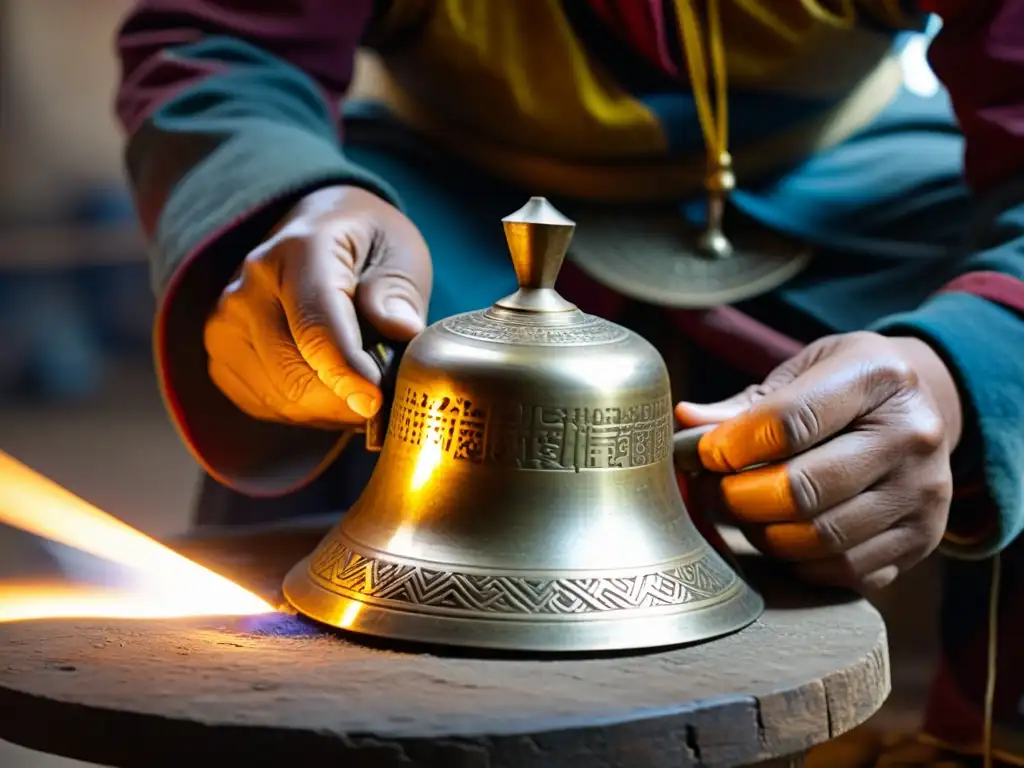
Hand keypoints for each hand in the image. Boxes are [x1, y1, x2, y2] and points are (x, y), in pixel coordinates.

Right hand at [204, 186, 431, 428]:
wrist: (315, 230)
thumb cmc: (364, 245)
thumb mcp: (400, 252)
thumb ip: (398, 293)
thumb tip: (400, 331)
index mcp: (300, 251)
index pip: (316, 326)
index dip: (346, 373)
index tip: (374, 402)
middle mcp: (249, 286)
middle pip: (294, 374)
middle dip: (346, 401)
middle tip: (387, 399)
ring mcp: (226, 323)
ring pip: (281, 399)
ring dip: (330, 410)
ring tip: (361, 388)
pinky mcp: (220, 354)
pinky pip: (266, 406)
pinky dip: (306, 412)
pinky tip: (330, 390)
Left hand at [675, 331, 962, 591]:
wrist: (922, 408)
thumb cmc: (844, 388)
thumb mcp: (802, 372)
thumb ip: (746, 405)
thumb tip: (686, 423)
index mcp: (878, 377)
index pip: (790, 422)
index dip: (731, 446)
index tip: (700, 454)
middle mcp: (913, 435)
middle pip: (801, 489)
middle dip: (737, 497)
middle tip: (709, 490)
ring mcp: (923, 492)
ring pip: (819, 537)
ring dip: (761, 533)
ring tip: (740, 512)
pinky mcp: (924, 538)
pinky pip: (844, 570)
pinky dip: (798, 561)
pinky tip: (779, 535)